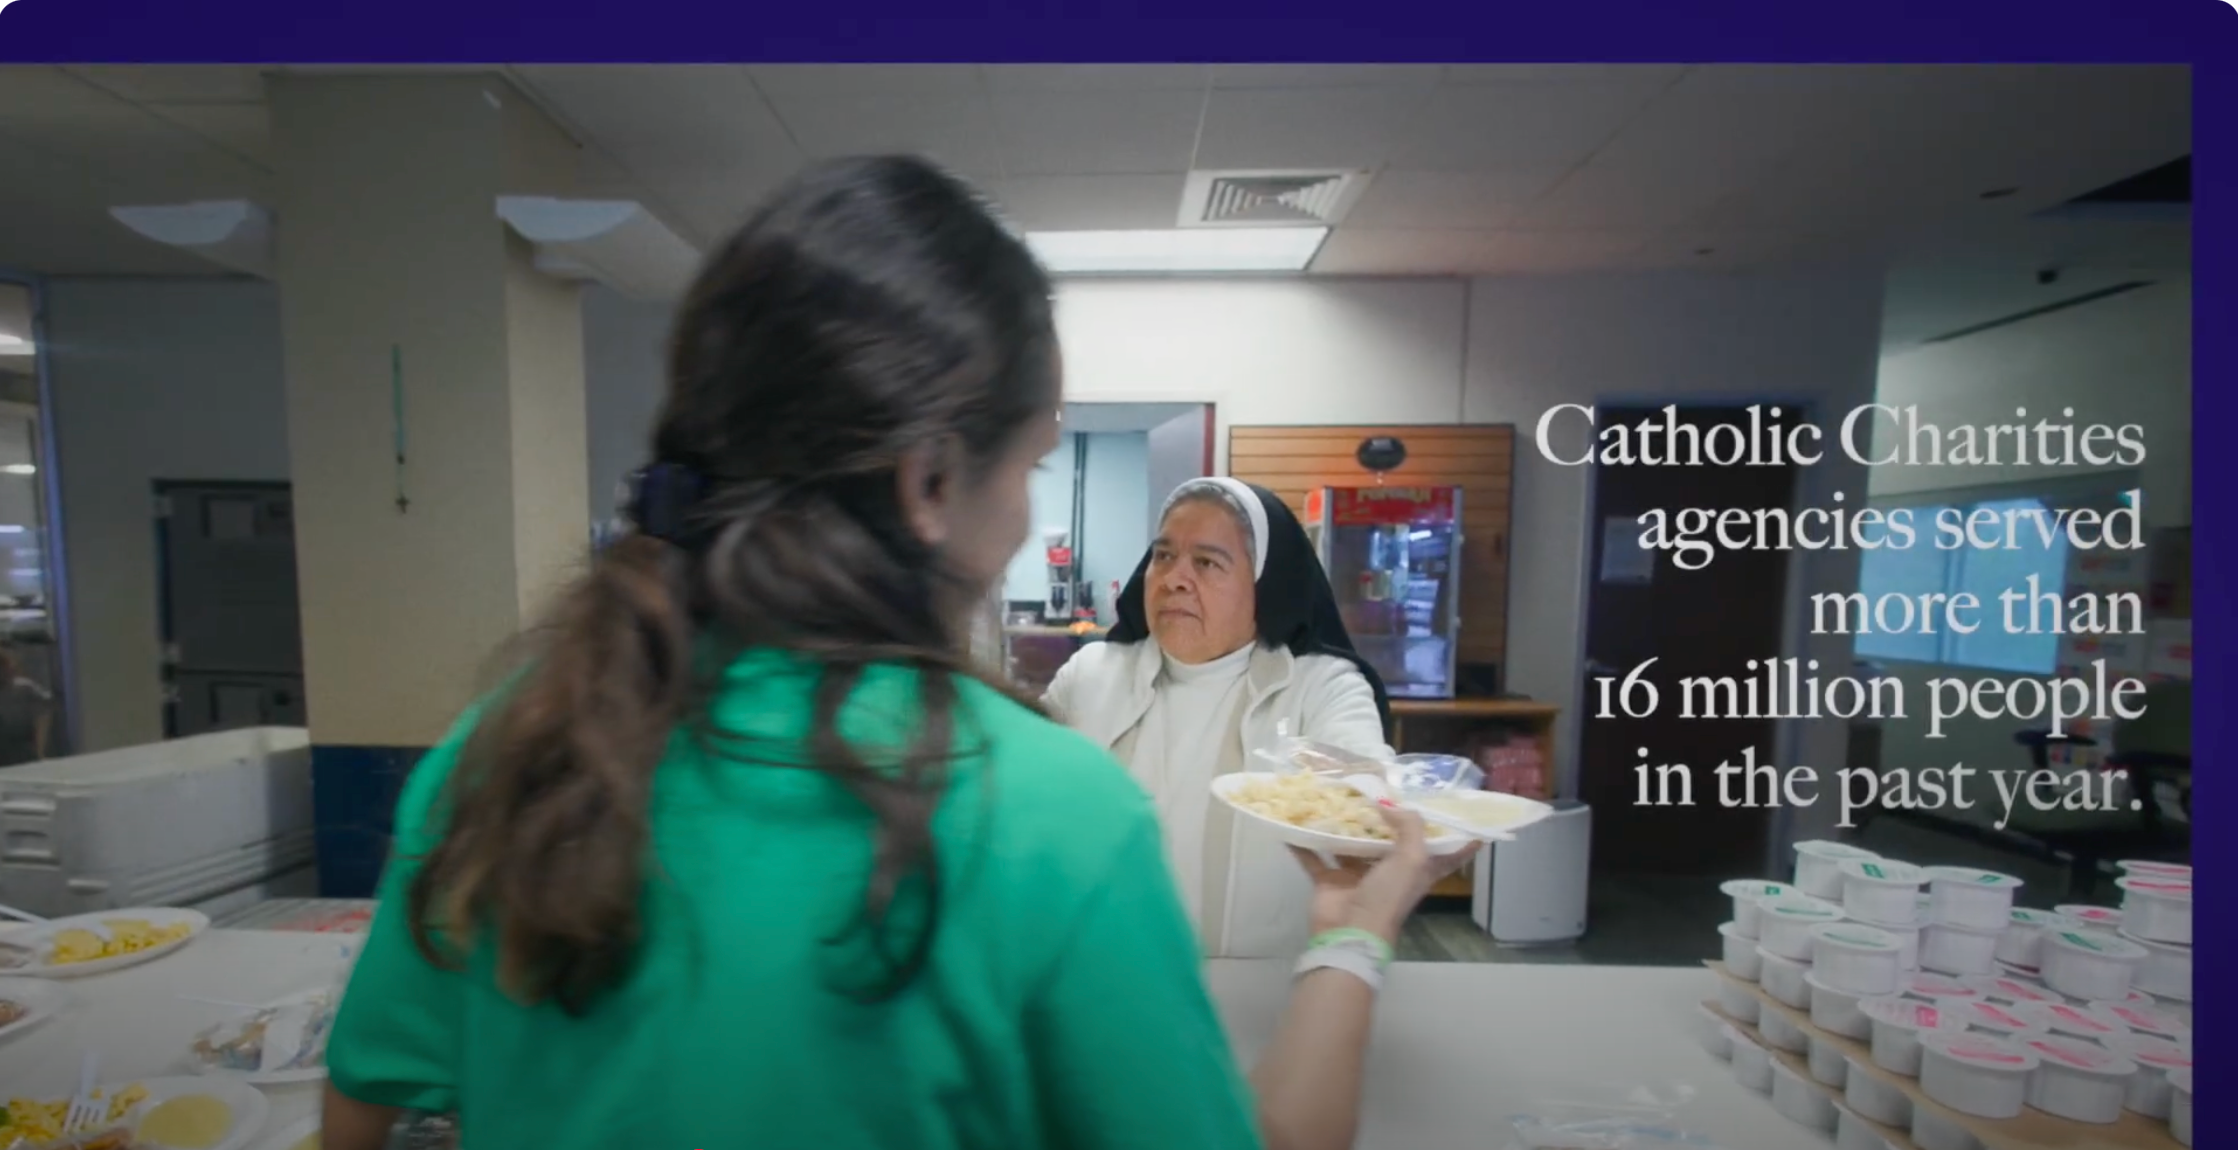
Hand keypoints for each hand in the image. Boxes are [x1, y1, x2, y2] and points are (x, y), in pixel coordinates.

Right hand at [1292, 803, 1480, 945]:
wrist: (1349, 933)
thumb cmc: (1388, 897)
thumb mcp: (1412, 859)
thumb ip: (1409, 826)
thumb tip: (1389, 804)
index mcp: (1417, 870)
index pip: (1445, 852)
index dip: (1457, 836)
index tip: (1462, 813)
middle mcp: (1390, 872)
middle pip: (1392, 841)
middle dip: (1386, 818)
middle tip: (1379, 788)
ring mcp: (1358, 877)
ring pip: (1351, 845)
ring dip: (1342, 825)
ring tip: (1334, 795)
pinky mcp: (1330, 882)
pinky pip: (1314, 858)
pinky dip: (1303, 843)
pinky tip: (1293, 823)